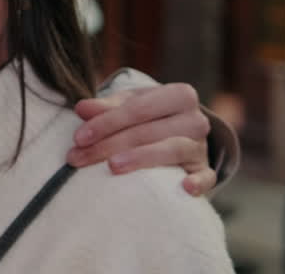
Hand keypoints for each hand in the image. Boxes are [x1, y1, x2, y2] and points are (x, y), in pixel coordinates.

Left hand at [67, 83, 215, 195]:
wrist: (178, 132)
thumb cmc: (147, 116)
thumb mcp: (128, 105)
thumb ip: (104, 107)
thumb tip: (81, 108)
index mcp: (179, 95)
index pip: (138, 109)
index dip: (105, 122)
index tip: (78, 138)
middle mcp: (195, 119)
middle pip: (148, 131)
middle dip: (109, 144)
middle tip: (79, 157)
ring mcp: (202, 146)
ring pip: (172, 150)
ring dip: (140, 158)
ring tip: (112, 167)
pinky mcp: (205, 170)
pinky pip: (206, 177)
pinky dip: (198, 183)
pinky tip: (184, 188)